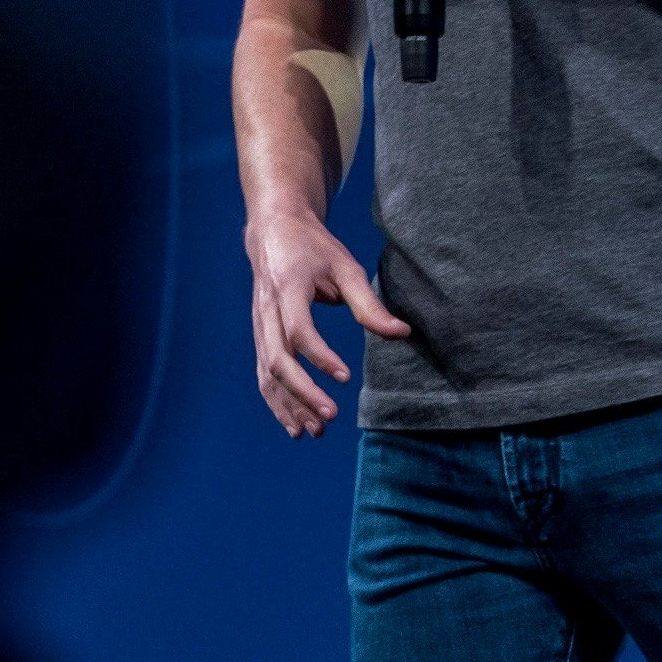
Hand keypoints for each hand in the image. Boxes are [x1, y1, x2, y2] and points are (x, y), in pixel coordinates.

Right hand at [247, 210, 410, 437]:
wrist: (273, 230)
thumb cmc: (313, 248)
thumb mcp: (344, 267)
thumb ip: (369, 304)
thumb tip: (402, 334)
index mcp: (287, 287)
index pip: (298, 330)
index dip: (320, 356)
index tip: (345, 377)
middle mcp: (267, 309)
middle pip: (277, 358)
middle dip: (302, 392)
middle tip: (331, 417)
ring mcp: (259, 325)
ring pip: (267, 372)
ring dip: (289, 404)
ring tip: (315, 431)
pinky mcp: (259, 336)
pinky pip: (263, 374)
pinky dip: (277, 402)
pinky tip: (295, 426)